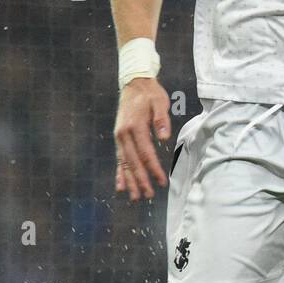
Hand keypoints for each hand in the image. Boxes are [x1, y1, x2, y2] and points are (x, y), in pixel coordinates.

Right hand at [114, 78, 171, 199]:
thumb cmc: (150, 94)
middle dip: (141, 180)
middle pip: (134, 162)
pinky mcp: (119, 139)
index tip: (162, 182)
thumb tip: (164, 137)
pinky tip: (121, 187)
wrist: (134, 84)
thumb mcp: (159, 102)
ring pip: (125, 164)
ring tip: (136, 197)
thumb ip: (161, 119)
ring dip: (130, 181)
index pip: (146, 153)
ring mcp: (119, 138)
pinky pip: (119, 160)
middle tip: (148, 196)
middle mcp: (124, 135)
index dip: (154, 169)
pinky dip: (120, 174)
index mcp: (135, 127)